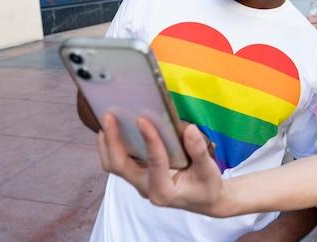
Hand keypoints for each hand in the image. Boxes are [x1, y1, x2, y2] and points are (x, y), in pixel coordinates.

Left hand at [97, 113, 226, 215]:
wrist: (204, 201)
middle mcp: (146, 188)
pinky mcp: (137, 174)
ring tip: (107, 118)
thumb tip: (190, 129)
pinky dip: (113, 143)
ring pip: (114, 164)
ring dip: (108, 142)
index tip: (143, 119)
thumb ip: (199, 152)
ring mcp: (139, 182)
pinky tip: (115, 125)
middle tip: (109, 116)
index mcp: (164, 192)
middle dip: (113, 140)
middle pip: (120, 166)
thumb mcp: (209, 171)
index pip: (155, 163)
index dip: (149, 140)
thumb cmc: (206, 187)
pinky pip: (118, 160)